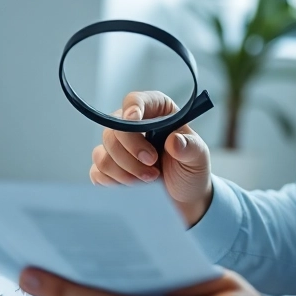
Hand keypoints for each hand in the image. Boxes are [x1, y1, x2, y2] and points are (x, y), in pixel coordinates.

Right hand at [90, 90, 212, 224]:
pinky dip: (113, 181)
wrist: (184, 195)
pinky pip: (97, 171)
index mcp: (156, 112)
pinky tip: (132, 186)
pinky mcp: (110, 167)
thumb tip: (174, 141)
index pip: (135, 100)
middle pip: (113, 130)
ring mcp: (119, 147)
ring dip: (124, 171)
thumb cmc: (191, 169)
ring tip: (149, 180)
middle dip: (131, 153)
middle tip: (152, 166)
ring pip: (103, 153)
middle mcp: (133, 126)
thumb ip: (190, 147)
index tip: (134, 119)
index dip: (132, 108)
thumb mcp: (198, 157)